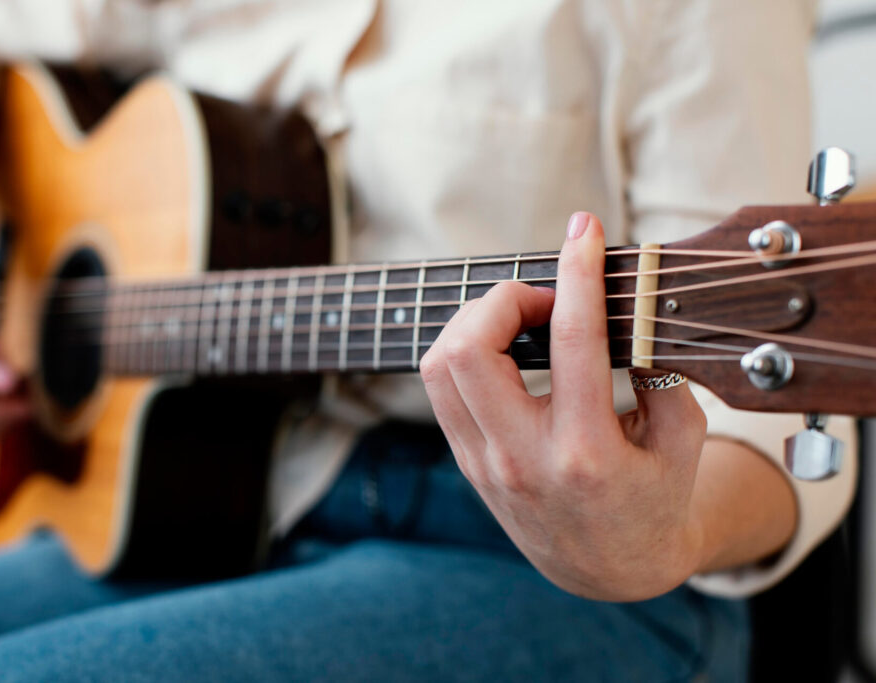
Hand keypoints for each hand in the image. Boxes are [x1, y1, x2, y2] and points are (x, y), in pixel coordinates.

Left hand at [420, 212, 706, 601]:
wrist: (608, 571)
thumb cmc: (654, 500)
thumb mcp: (683, 440)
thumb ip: (661, 372)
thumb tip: (630, 304)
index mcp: (586, 453)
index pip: (571, 341)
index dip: (576, 272)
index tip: (584, 230)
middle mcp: (521, 458)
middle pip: (469, 348)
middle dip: (503, 298)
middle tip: (545, 300)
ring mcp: (484, 463)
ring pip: (439, 365)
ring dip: (475, 321)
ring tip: (522, 320)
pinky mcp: (466, 462)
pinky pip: (441, 388)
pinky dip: (464, 349)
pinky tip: (503, 346)